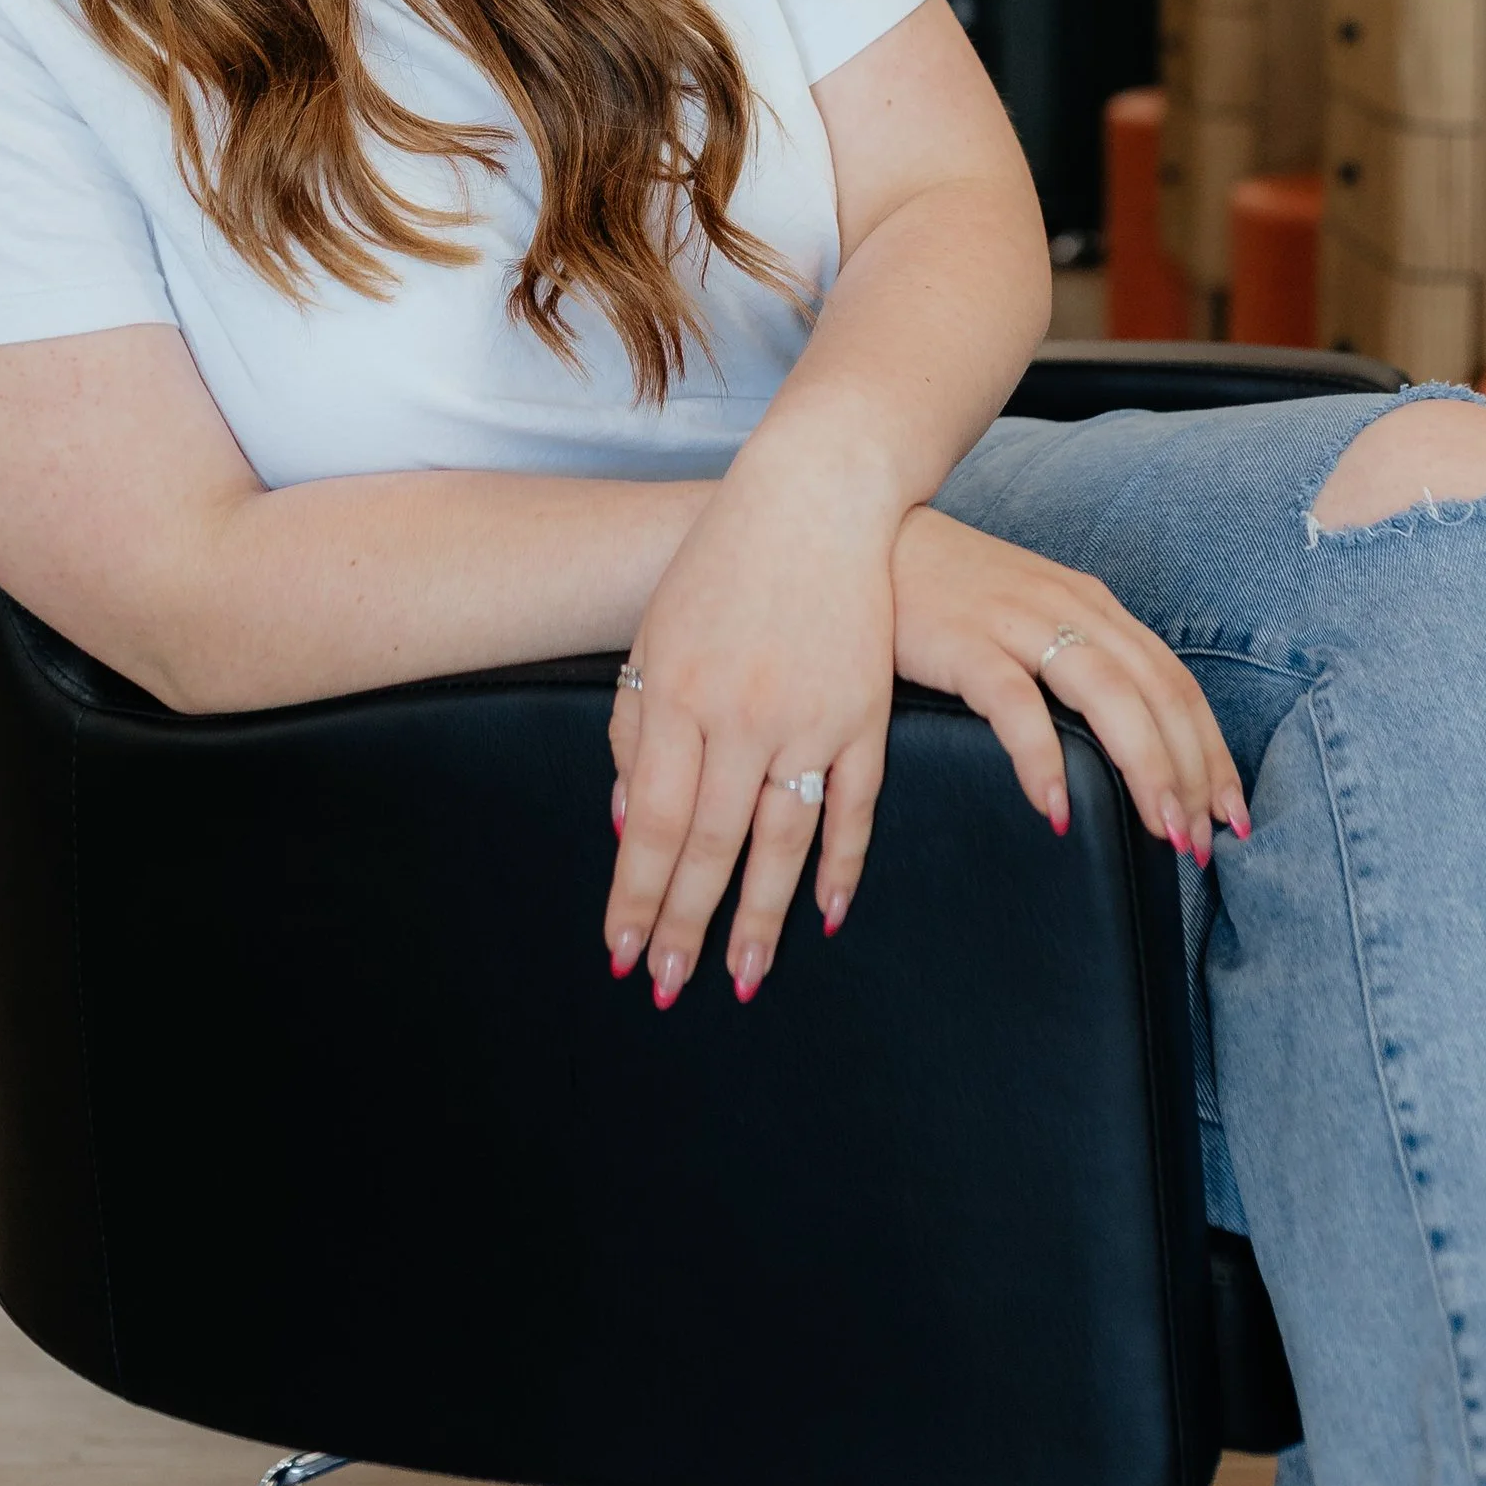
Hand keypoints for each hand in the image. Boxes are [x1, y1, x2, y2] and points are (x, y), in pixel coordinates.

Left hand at [603, 449, 895, 1009]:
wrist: (815, 497)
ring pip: (783, 841)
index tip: (620, 953)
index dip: (637, 896)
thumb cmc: (721, 564)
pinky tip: (823, 916)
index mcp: (680, 694)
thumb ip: (636, 729)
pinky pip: (855, 806)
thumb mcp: (656, 635)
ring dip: (760, 920)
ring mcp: (812, 716)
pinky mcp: (865, 712)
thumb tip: (631, 827)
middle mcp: (743, 714)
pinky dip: (841, 865)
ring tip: (743, 980)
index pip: (655, 823)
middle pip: (712, 845)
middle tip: (668, 988)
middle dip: (686, 925)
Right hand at [889, 507, 1248, 863]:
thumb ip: (1074, 660)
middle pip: (1156, 694)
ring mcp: (1019, 622)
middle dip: (1193, 773)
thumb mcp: (1030, 613)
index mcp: (1093, 605)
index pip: (1175, 683)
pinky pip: (1016, 704)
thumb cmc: (947, 588)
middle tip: (1206, 843)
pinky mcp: (964, 642)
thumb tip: (1124, 739)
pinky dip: (1043, 759)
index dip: (1211, 751)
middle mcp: (1070, 608)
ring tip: (1164, 829)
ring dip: (1147, 768)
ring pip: (1108, 696)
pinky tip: (1057, 809)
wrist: (867, 530)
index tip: (1231, 814)